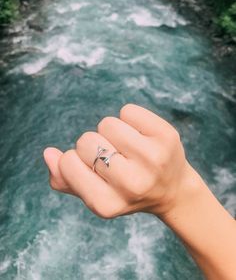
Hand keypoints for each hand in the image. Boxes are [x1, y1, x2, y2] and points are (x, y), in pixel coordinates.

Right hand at [44, 103, 188, 217]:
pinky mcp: (167, 137)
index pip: (69, 162)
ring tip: (129, 148)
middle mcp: (132, 184)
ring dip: (111, 131)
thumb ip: (65, 178)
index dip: (74, 158)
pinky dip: (129, 119)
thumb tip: (48, 153)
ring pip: (107, 124)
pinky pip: (128, 111)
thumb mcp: (95, 193)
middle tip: (115, 159)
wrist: (173, 189)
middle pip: (86, 140)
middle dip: (94, 145)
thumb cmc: (127, 190)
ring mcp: (153, 159)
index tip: (93, 168)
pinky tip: (141, 136)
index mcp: (107, 204)